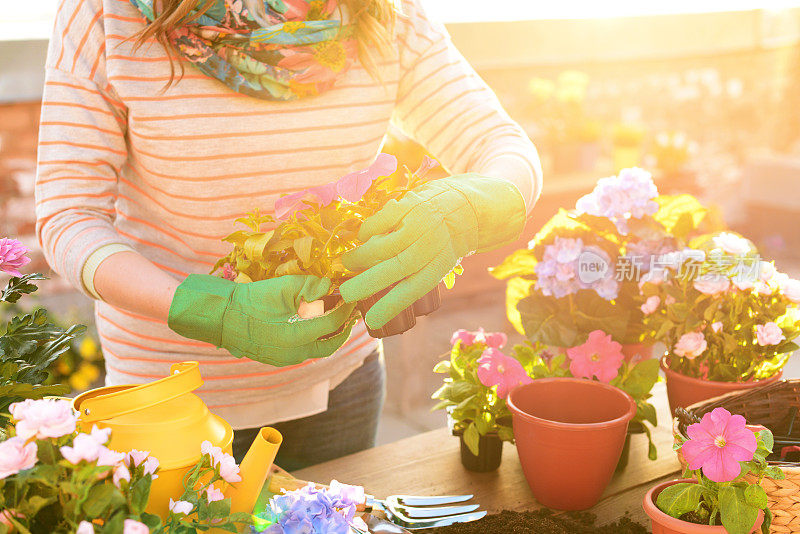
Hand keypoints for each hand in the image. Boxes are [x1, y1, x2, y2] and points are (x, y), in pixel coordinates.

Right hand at [168, 274, 355, 365]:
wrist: (223, 316)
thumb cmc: (253, 299)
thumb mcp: (284, 287)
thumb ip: (312, 287)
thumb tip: (331, 287)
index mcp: (299, 335)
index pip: (334, 323)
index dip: (346, 309)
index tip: (352, 298)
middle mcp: (296, 352)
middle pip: (331, 345)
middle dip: (344, 329)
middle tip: (351, 315)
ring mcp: (286, 358)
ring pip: (318, 351)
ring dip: (329, 336)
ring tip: (336, 320)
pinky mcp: (277, 359)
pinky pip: (303, 352)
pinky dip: (314, 341)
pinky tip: (314, 327)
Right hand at [339, 174, 525, 328]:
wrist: (465, 207)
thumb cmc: (444, 244)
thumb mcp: (439, 264)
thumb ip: (415, 278)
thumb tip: (381, 304)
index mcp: (438, 266)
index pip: (411, 292)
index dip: (389, 308)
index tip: (370, 320)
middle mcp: (428, 246)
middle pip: (392, 270)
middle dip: (364, 285)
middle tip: (345, 294)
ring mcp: (418, 224)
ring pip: (381, 246)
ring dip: (359, 258)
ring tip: (349, 263)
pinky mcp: (408, 205)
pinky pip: (378, 223)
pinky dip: (366, 233)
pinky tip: (362, 239)